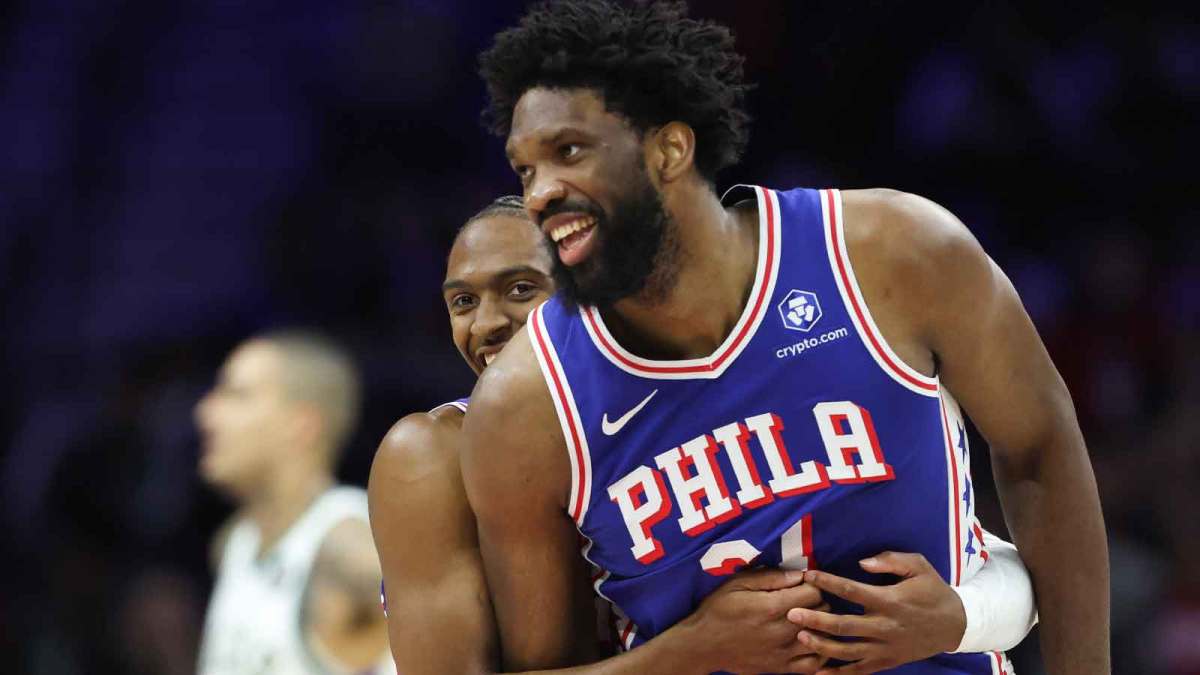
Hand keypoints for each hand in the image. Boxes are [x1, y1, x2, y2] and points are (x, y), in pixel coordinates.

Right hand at [676, 566, 830, 673]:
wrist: (703, 645)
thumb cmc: (718, 610)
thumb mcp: (737, 584)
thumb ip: (769, 577)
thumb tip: (798, 575)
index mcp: (772, 607)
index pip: (813, 592)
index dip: (810, 584)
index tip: (800, 584)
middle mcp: (782, 631)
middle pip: (821, 612)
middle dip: (816, 602)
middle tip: (802, 600)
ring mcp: (784, 653)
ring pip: (822, 637)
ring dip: (818, 626)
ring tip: (806, 620)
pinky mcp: (782, 668)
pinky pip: (814, 664)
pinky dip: (817, 652)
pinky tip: (809, 642)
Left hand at [786, 552, 965, 673]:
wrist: (957, 624)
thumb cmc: (933, 590)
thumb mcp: (918, 566)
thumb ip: (890, 560)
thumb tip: (862, 562)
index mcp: (889, 600)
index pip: (852, 591)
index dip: (828, 582)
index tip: (809, 575)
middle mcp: (885, 626)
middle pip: (844, 625)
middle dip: (816, 619)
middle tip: (791, 614)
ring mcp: (886, 647)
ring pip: (848, 651)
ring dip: (822, 646)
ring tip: (801, 638)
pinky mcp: (888, 661)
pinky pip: (860, 670)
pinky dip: (839, 673)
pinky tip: (818, 672)